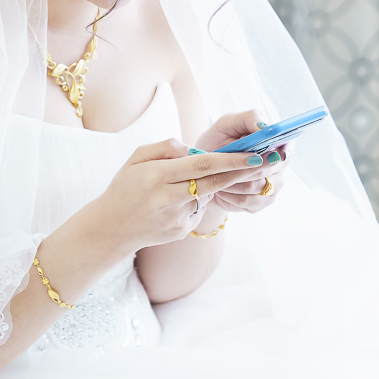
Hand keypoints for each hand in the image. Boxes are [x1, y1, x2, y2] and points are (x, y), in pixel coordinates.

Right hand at [86, 137, 268, 251]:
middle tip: (267, 161)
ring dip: (211, 185)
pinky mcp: (181, 231)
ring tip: (183, 183)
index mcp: (157, 176)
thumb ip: (166, 147)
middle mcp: (168, 198)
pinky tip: (174, 203)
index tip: (253, 155)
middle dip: (243, 171)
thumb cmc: (125, 187)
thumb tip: (194, 149)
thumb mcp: (137, 158)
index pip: (202, 166)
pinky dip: (195, 200)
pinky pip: (198, 209)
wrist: (111, 228)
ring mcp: (177, 218)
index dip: (231, 160)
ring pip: (207, 194)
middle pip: (215, 182)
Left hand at [196, 110, 290, 214]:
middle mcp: (280, 165)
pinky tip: (220, 190)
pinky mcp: (263, 202)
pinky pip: (249, 203)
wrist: (204, 170)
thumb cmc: (217, 141)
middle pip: (269, 169)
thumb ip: (249, 118)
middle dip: (243, 166)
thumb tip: (263, 127)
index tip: (264, 153)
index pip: (288, 146)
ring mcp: (274, 185)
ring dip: (233, 182)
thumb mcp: (228, 124)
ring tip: (217, 176)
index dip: (280, 150)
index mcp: (276, 141)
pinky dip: (230, 196)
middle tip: (222, 164)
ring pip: (257, 187)